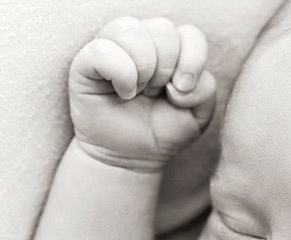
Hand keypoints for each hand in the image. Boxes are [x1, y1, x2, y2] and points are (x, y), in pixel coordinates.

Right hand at [70, 16, 216, 171]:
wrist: (129, 158)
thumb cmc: (160, 132)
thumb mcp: (197, 115)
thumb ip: (205, 90)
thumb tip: (180, 81)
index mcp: (169, 48)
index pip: (188, 33)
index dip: (192, 61)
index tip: (181, 92)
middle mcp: (140, 41)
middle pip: (163, 29)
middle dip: (166, 68)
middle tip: (154, 94)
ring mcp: (112, 48)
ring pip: (132, 30)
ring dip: (143, 68)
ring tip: (137, 92)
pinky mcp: (85, 62)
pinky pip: (103, 49)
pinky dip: (120, 73)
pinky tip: (122, 92)